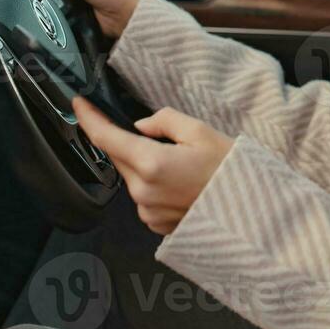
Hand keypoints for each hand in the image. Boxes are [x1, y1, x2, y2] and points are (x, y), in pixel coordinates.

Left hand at [72, 96, 233, 234]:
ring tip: (181, 165)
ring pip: (132, 177)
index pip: (106, 137)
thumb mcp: (200, 131)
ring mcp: (147, 211)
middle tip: (164, 139)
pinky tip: (179, 183)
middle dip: (131, 143)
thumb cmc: (230, 170)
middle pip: (120, 157)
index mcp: (151, 163)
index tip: (79, 104)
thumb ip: (163, 120)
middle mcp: (142, 191)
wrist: (250, 211)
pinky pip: (143, 196)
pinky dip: (153, 185)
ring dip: (144, 165)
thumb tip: (141, 126)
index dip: (89, 118)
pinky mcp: (154, 224)